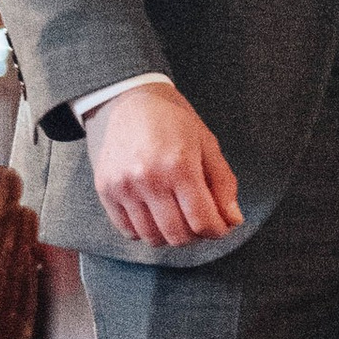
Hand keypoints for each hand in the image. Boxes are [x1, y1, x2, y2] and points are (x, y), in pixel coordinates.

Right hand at [84, 80, 242, 245]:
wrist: (131, 101)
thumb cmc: (174, 122)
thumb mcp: (207, 144)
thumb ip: (223, 184)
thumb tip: (233, 220)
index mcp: (179, 165)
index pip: (202, 221)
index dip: (217, 231)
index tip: (220, 226)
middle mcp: (148, 178)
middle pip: (177, 236)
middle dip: (195, 235)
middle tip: (199, 222)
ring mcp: (123, 186)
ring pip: (152, 237)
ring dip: (170, 235)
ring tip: (178, 217)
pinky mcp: (105, 189)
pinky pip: (128, 230)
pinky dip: (146, 231)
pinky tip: (155, 215)